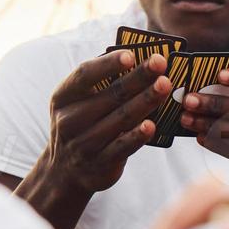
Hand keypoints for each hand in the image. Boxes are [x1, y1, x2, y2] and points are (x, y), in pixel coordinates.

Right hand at [42, 50, 170, 192]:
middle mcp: (70, 120)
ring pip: (121, 118)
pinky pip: (123, 147)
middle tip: (161, 63)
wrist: (64, 173)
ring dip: (146, 100)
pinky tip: (153, 124)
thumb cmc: (81, 126)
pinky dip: (138, 135)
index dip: (107, 64)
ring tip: (165, 85)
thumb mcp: (78, 105)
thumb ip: (100, 85)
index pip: (84, 75)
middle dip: (139, 77)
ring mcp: (84, 143)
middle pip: (111, 95)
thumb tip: (138, 60)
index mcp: (63, 98)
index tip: (131, 54)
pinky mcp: (100, 163)